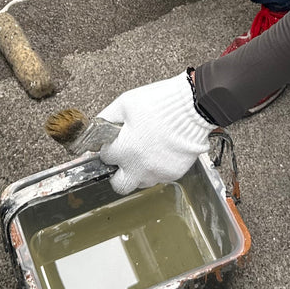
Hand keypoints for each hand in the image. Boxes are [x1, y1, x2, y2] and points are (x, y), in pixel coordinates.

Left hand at [98, 73, 214, 193]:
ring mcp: (158, 172)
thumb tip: (96, 127)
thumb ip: (107, 117)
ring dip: (139, 171)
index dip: (109, 148)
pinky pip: (161, 176)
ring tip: (146, 153)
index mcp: (125, 149)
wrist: (192, 106)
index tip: (114, 143)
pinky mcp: (175, 173)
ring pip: (141, 182)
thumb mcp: (126, 103)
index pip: (106, 158)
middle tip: (124, 161)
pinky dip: (158, 168)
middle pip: (120, 185)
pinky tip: (162, 151)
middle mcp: (140, 166)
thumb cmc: (160, 103)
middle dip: (118, 174)